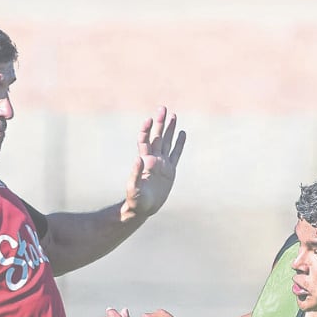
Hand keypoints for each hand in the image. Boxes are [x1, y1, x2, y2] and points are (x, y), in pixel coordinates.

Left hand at [122, 107, 186, 221]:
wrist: (144, 208)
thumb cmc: (136, 199)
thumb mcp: (133, 188)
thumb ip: (135, 174)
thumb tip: (139, 159)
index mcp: (144, 160)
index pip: (144, 140)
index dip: (146, 129)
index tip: (149, 119)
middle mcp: (153, 159)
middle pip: (157, 137)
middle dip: (160, 123)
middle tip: (163, 108)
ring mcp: (162, 164)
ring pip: (167, 142)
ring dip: (170, 129)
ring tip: (174, 115)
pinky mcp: (170, 171)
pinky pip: (176, 154)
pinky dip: (180, 144)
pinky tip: (183, 133)